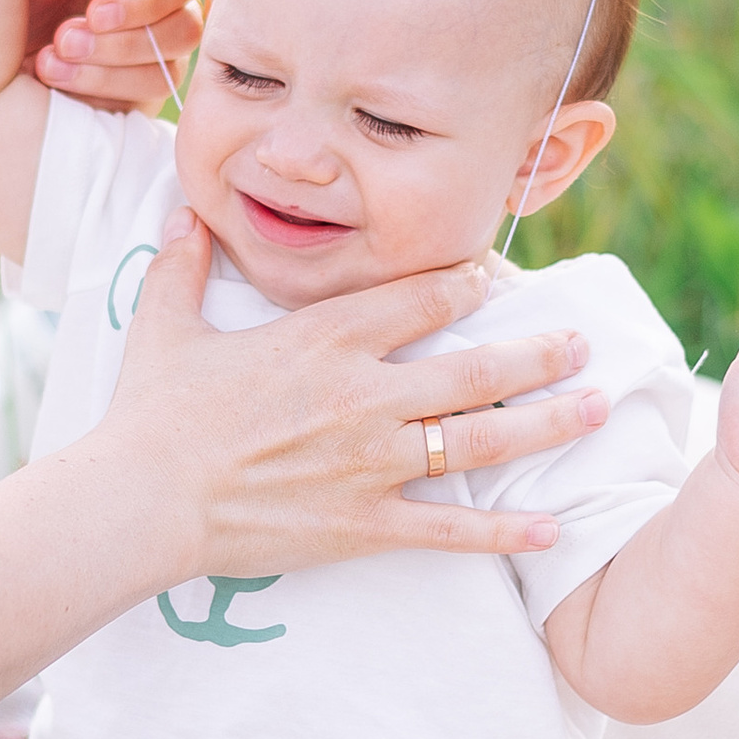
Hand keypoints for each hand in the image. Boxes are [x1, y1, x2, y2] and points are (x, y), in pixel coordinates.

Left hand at [24, 0, 206, 110]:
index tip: (94, 13)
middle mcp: (166, 1)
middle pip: (186, 30)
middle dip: (124, 44)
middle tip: (64, 40)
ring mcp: (159, 50)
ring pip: (166, 74)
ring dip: (107, 76)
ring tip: (48, 64)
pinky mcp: (139, 91)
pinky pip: (138, 107)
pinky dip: (95, 98)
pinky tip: (53, 85)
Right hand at [107, 211, 612, 571]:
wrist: (141, 499)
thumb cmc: (151, 412)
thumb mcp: (164, 324)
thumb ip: (184, 264)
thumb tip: (184, 210)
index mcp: (325, 337)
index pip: (422, 298)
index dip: (469, 285)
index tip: (498, 280)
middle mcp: (363, 393)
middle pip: (474, 366)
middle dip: (538, 354)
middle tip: (583, 345)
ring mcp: (370, 461)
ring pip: (480, 439)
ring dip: (546, 424)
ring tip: (596, 410)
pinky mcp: (365, 524)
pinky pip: (450, 529)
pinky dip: (506, 529)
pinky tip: (553, 525)